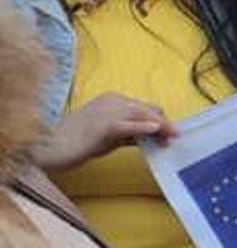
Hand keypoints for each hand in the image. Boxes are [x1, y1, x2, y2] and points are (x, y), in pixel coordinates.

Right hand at [31, 93, 173, 171]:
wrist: (53, 147)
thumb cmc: (79, 143)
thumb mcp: (110, 135)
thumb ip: (131, 133)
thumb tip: (154, 136)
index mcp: (112, 99)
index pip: (145, 108)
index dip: (160, 121)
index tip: (168, 134)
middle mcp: (112, 101)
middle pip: (148, 110)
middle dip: (164, 124)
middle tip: (173, 138)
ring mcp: (108, 111)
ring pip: (143, 116)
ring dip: (160, 128)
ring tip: (169, 139)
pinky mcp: (104, 125)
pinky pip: (129, 125)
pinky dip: (144, 128)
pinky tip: (156, 132)